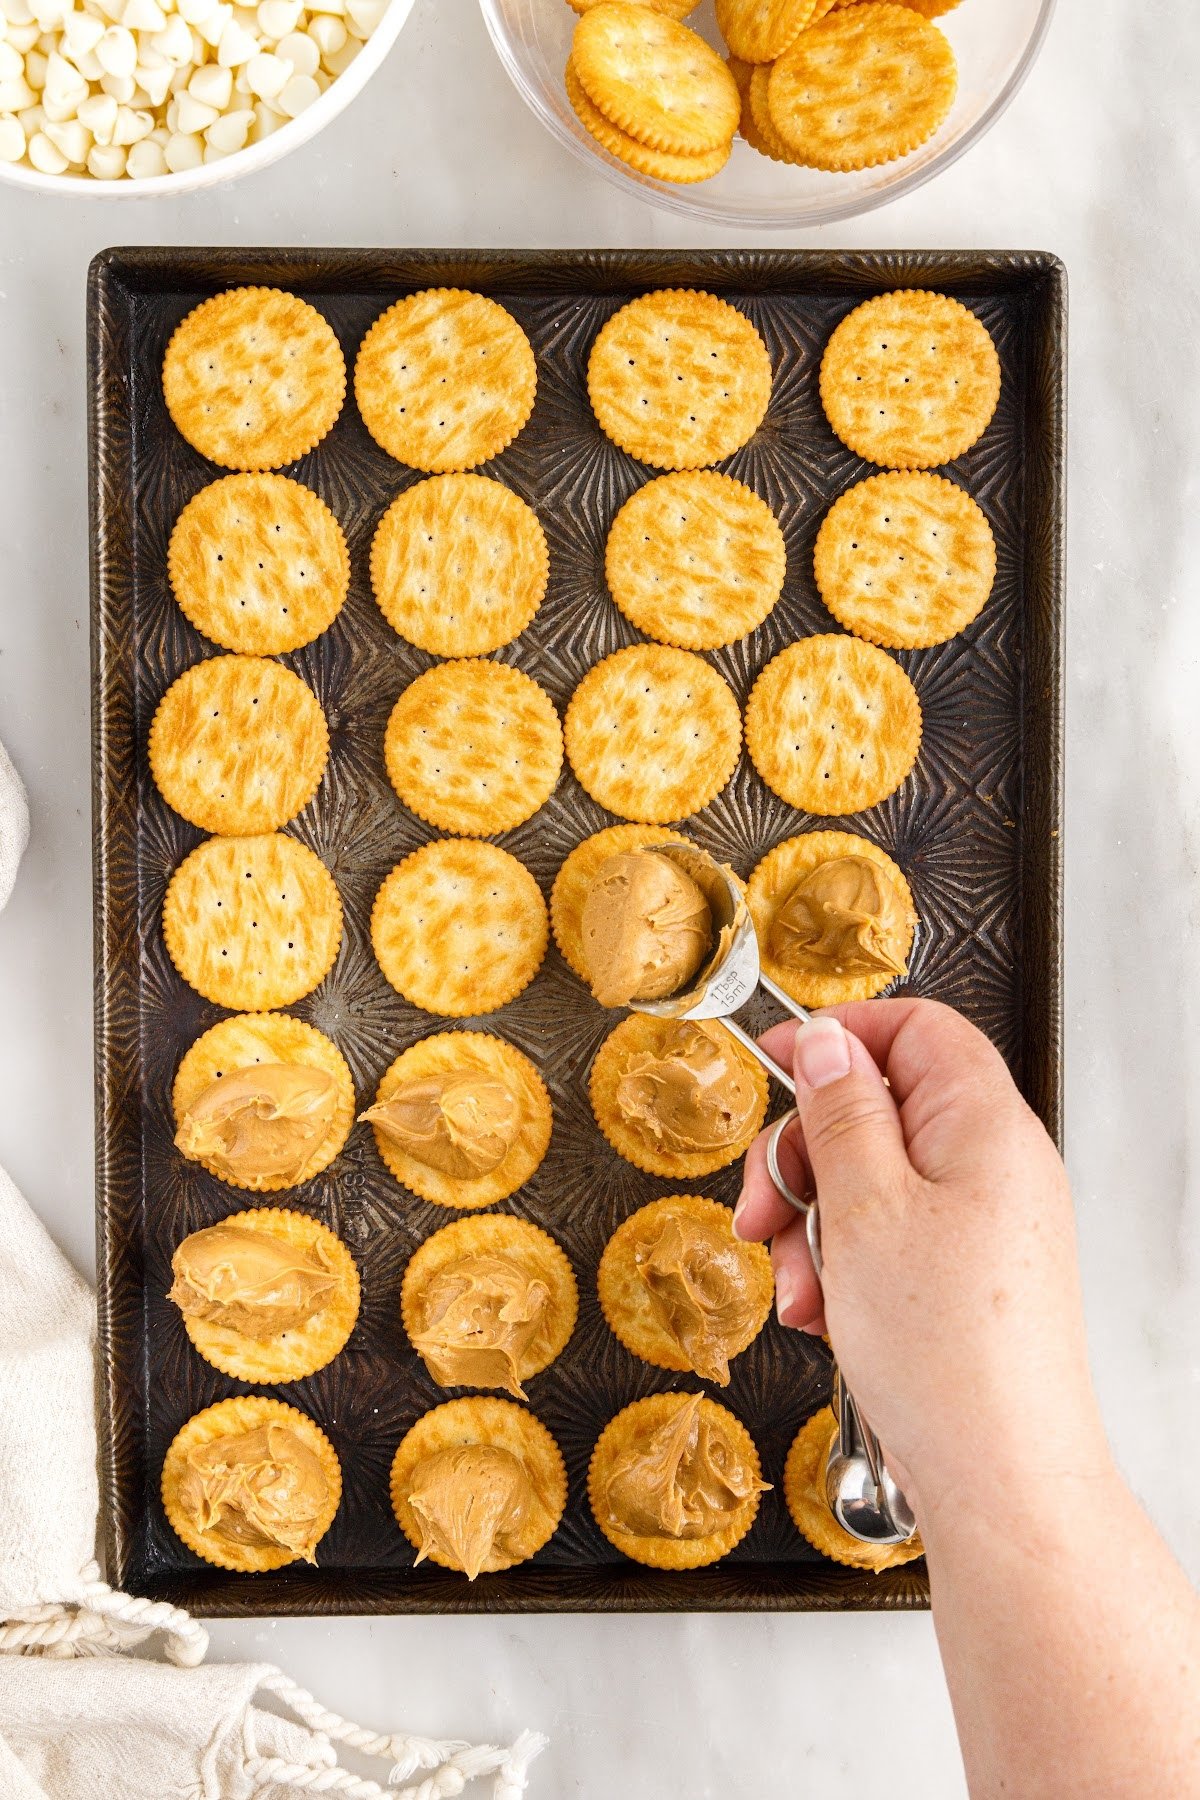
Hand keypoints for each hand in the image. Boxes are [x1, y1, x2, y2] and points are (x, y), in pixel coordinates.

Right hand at [733, 999, 1108, 1525]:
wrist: (998, 1477)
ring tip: (797, 1285)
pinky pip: (884, 1240)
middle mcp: (992, 1168)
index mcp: (986, 1127)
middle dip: (804, 1156)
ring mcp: (979, 1226)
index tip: (779, 1063)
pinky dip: (840, 1268)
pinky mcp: (961, 1279)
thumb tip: (828, 1041)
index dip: (841, 1036)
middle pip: (877, 1109)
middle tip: (764, 1205)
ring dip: (811, 1226)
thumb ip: (840, 1112)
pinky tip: (823, 1313)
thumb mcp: (864, 1208)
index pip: (917, 1028)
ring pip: (868, 1182)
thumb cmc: (950, 1354)